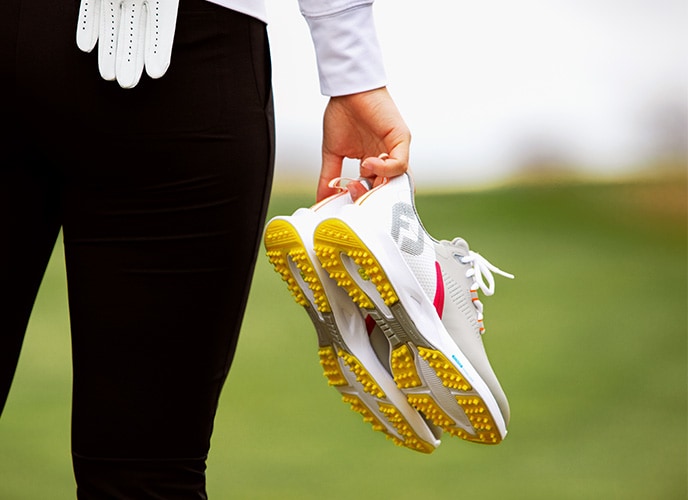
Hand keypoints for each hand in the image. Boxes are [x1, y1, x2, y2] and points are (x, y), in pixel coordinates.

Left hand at [76, 0, 178, 87]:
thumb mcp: (159, 0)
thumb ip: (159, 23)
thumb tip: (172, 42)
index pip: (161, 26)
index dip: (158, 50)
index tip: (155, 73)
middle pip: (135, 31)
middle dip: (129, 59)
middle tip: (126, 84)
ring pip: (111, 24)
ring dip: (108, 51)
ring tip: (107, 76)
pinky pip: (90, 8)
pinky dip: (87, 26)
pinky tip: (84, 47)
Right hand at [318, 87, 410, 201]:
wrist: (347, 90)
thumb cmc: (342, 114)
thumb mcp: (332, 153)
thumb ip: (328, 177)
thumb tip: (320, 199)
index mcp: (372, 163)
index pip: (373, 190)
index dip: (361, 199)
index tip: (345, 199)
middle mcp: (386, 158)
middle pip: (386, 189)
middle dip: (370, 198)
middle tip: (354, 198)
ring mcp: (395, 150)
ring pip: (396, 180)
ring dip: (378, 187)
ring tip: (359, 182)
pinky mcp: (401, 140)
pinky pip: (400, 164)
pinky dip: (385, 170)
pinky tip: (367, 164)